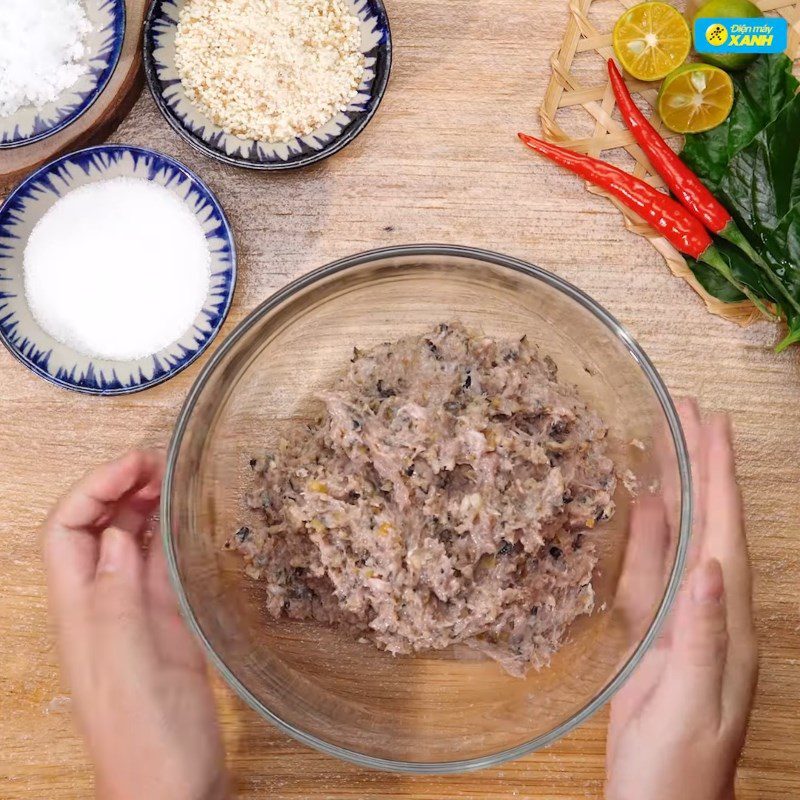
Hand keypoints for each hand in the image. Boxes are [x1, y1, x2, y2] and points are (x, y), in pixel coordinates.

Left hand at [42, 451, 227, 799]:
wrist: (172, 789)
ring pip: (125, 544)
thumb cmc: (146, 739)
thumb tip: (113, 536)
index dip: (91, 491)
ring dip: (139, 508)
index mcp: (82, 613)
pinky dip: (165, 538)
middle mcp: (102, 606)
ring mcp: (134, 614)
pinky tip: (181, 522)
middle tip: (155, 464)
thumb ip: (116, 600)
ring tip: (169, 479)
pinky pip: (157, 568)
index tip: (132, 466)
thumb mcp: (129, 666)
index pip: (66, 532)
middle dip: (114, 489)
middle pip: (92, 531)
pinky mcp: (164, 625)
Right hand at [606, 401, 757, 799]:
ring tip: (663, 441)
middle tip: (685, 411)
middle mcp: (708, 607)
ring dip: (674, 488)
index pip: (725, 531)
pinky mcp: (652, 630)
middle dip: (700, 465)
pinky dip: (647, 532)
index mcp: (726, 621)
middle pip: (706, 522)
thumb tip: (707, 566)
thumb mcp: (688, 703)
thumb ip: (698, 634)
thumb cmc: (679, 766)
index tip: (711, 424)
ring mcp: (678, 616)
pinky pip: (650, 569)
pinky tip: (640, 505)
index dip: (718, 475)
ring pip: (678, 537)